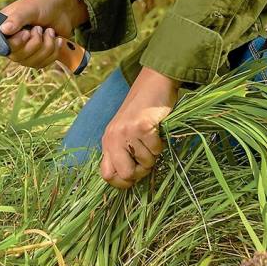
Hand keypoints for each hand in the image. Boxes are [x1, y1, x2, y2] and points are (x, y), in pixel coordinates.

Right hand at [0, 0, 88, 69]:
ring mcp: (24, 52)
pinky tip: (57, 39)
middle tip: (39, 28)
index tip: (26, 33)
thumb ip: (16, 19)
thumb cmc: (42, 5)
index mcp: (3, 29)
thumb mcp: (29, 9)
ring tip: (50, 31)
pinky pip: (43, 64)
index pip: (0, 47)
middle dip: (34, 43)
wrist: (62, 9)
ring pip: (31, 62)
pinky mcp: (37, 57)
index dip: (15, 43)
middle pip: (17, 57)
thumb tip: (3, 30)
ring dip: (46, 46)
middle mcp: (10, 43)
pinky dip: (53, 51)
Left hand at [100, 66, 180, 188]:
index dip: (121, 182)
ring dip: (153, 154)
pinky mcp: (142, 126)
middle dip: (141, 172)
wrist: (153, 83)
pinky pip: (155, 149)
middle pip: (126, 175)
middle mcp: (113, 137)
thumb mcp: (125, 131)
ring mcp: (127, 131)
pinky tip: (157, 130)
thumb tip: (128, 180)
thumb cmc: (142, 111)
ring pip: (145, 162)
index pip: (106, 175)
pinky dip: (160, 144)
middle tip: (147, 158)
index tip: (134, 178)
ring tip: (152, 137)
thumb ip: (122, 152)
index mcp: (107, 140)